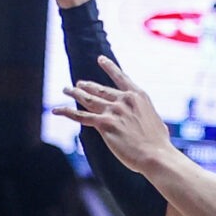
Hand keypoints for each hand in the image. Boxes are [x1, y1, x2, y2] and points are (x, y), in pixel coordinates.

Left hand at [55, 55, 174, 174]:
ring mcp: (114, 110)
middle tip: (78, 84)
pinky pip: (81, 116)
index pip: (121, 78)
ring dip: (75, 94)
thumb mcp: (156, 122)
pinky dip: (66, 112)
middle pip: (100, 90)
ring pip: (88, 100)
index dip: (109, 67)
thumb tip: (144, 120)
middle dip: (87, 86)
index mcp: (139, 96)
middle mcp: (124, 100)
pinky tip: (56, 110)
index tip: (100, 59)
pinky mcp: (104, 124)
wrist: (156, 155)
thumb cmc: (159, 144)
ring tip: (66, 90)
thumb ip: (145, 116)